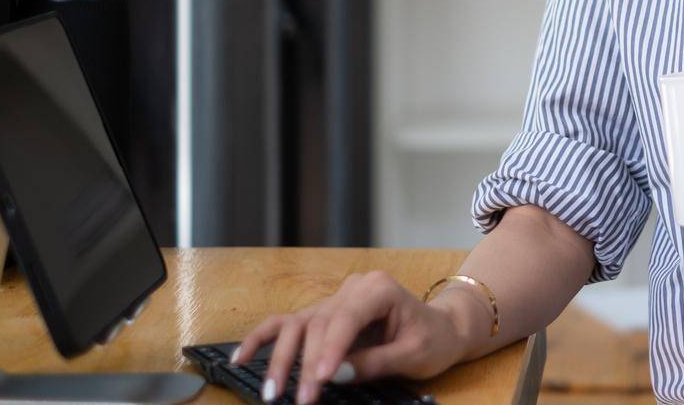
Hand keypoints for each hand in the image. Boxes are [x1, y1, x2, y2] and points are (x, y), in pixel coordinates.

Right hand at [234, 270, 468, 403]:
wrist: (442, 328)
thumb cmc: (433, 339)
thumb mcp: (414, 355)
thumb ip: (375, 362)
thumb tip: (337, 373)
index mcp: (379, 289)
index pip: (347, 318)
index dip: (330, 349)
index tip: (320, 379)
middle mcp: (353, 289)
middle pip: (319, 324)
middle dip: (307, 364)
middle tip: (303, 400)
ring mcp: (335, 300)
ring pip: (299, 324)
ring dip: (282, 358)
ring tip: (272, 391)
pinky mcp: (324, 314)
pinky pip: (289, 323)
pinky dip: (264, 338)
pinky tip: (242, 355)